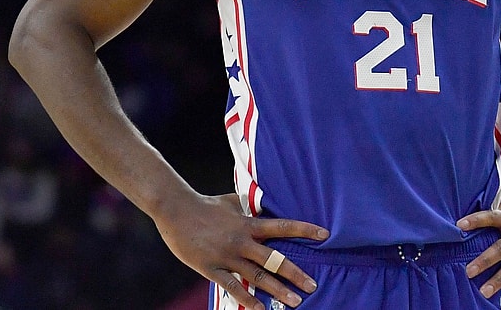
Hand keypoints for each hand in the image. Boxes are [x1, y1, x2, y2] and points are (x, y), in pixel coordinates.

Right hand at [154, 192, 328, 308]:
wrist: (176, 210)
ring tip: (295, 302)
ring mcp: (227, 256)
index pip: (282, 226)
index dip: (304, 230)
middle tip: (313, 286)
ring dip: (278, 291)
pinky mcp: (211, 268)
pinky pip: (233, 287)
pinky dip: (248, 300)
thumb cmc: (205, 204)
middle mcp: (241, 241)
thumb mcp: (233, 202)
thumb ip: (250, 206)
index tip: (325, 235)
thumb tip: (264, 202)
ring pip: (258, 277)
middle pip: (274, 259)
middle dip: (295, 273)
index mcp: (248, 223)